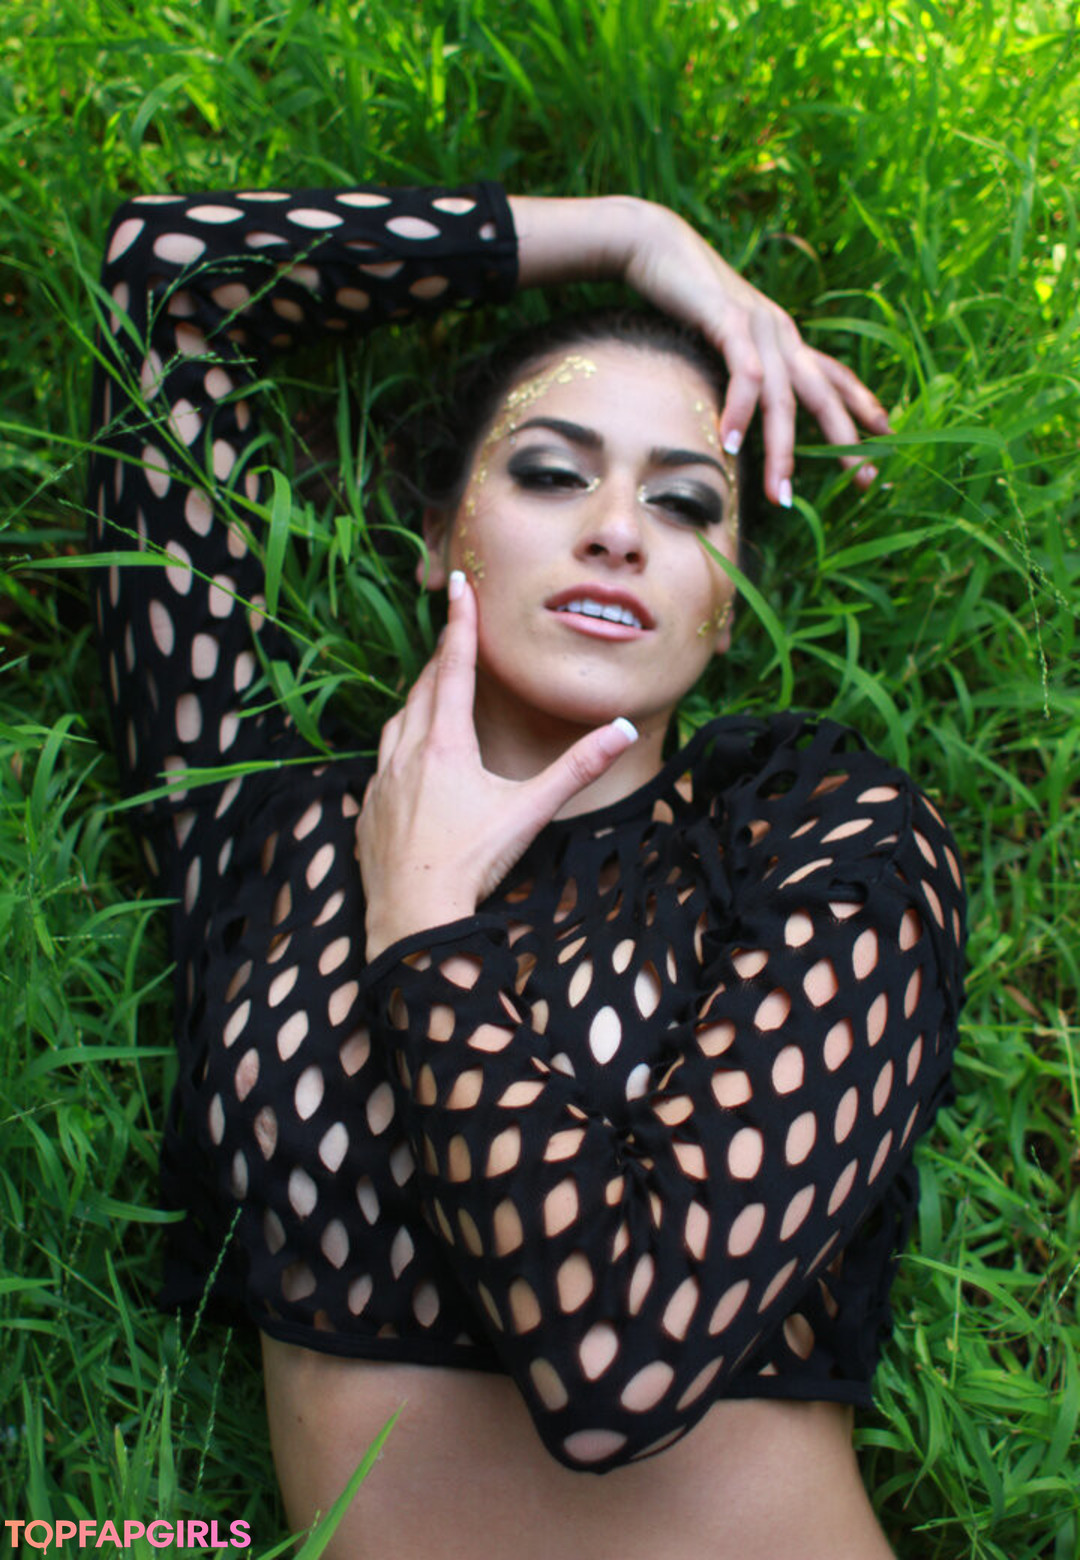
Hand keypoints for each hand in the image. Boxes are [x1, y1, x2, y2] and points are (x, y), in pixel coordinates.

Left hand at [356, 573, 636, 962]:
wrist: (413, 916)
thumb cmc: (472, 863)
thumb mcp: (530, 812)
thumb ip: (577, 768)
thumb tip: (623, 729)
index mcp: (445, 745)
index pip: (453, 668)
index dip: (459, 624)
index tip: (458, 586)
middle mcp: (407, 754)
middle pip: (422, 690)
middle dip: (439, 659)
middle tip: (453, 637)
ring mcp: (382, 782)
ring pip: (396, 722)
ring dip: (415, 699)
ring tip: (430, 690)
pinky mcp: (369, 809)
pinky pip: (381, 760)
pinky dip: (397, 742)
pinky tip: (407, 756)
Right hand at [509, 194, 890, 507]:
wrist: (656, 244)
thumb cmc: (684, 297)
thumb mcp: (723, 337)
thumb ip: (739, 369)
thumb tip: (740, 412)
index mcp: (784, 337)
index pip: (833, 375)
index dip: (863, 404)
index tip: (886, 435)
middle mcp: (781, 332)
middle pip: (822, 395)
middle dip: (844, 440)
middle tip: (862, 480)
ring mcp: (758, 326)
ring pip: (782, 398)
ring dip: (782, 452)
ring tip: (782, 495)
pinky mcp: (728, 320)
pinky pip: (743, 374)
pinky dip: (739, 412)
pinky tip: (729, 446)